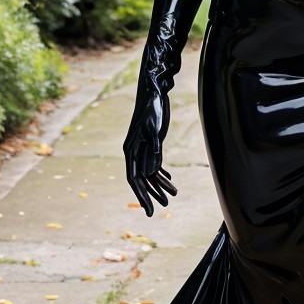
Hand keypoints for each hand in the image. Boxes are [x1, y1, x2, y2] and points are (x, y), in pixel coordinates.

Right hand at [124, 78, 177, 217]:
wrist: (153, 92)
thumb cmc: (152, 108)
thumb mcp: (154, 129)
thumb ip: (152, 149)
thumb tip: (150, 173)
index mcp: (131, 151)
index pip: (134, 179)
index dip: (142, 196)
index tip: (150, 210)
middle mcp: (135, 152)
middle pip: (141, 180)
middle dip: (150, 196)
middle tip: (158, 211)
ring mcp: (143, 148)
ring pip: (150, 173)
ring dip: (160, 186)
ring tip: (172, 197)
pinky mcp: (152, 143)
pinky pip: (155, 163)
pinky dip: (162, 173)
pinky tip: (169, 181)